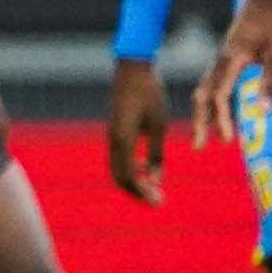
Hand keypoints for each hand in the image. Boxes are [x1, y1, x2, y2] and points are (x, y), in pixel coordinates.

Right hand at [104, 57, 168, 204]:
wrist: (132, 71)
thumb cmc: (150, 95)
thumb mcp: (159, 125)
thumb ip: (157, 153)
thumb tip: (157, 179)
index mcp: (123, 141)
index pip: (130, 177)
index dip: (143, 192)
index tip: (160, 202)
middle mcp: (113, 142)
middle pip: (119, 178)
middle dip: (137, 192)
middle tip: (157, 201)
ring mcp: (111, 136)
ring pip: (117, 169)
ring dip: (134, 181)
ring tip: (153, 188)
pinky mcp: (114, 131)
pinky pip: (119, 157)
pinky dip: (131, 168)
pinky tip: (147, 167)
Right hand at [196, 0, 271, 150]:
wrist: (261, 3)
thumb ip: (269, 83)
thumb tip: (264, 112)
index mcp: (231, 62)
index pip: (220, 96)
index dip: (221, 119)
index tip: (228, 139)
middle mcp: (218, 64)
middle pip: (201, 98)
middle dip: (200, 123)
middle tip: (200, 146)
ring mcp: (217, 62)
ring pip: (201, 93)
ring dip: (201, 115)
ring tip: (202, 135)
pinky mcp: (221, 62)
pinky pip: (208, 86)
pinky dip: (206, 104)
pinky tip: (212, 115)